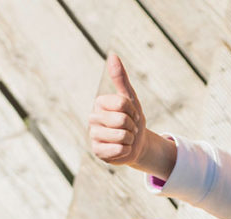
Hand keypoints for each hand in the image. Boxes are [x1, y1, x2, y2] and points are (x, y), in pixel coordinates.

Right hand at [89, 53, 149, 167]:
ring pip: (121, 136)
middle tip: (129, 128)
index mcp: (100, 103)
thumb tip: (113, 55)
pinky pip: (118, 150)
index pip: (122, 103)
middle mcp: (93, 118)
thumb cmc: (133, 119)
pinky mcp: (97, 151)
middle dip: (132, 126)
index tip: (132, 114)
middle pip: (122, 120)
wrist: (137, 143)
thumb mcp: (130, 98)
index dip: (133, 111)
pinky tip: (121, 149)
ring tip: (126, 138)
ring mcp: (94, 136)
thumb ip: (121, 79)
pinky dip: (126, 150)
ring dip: (130, 139)